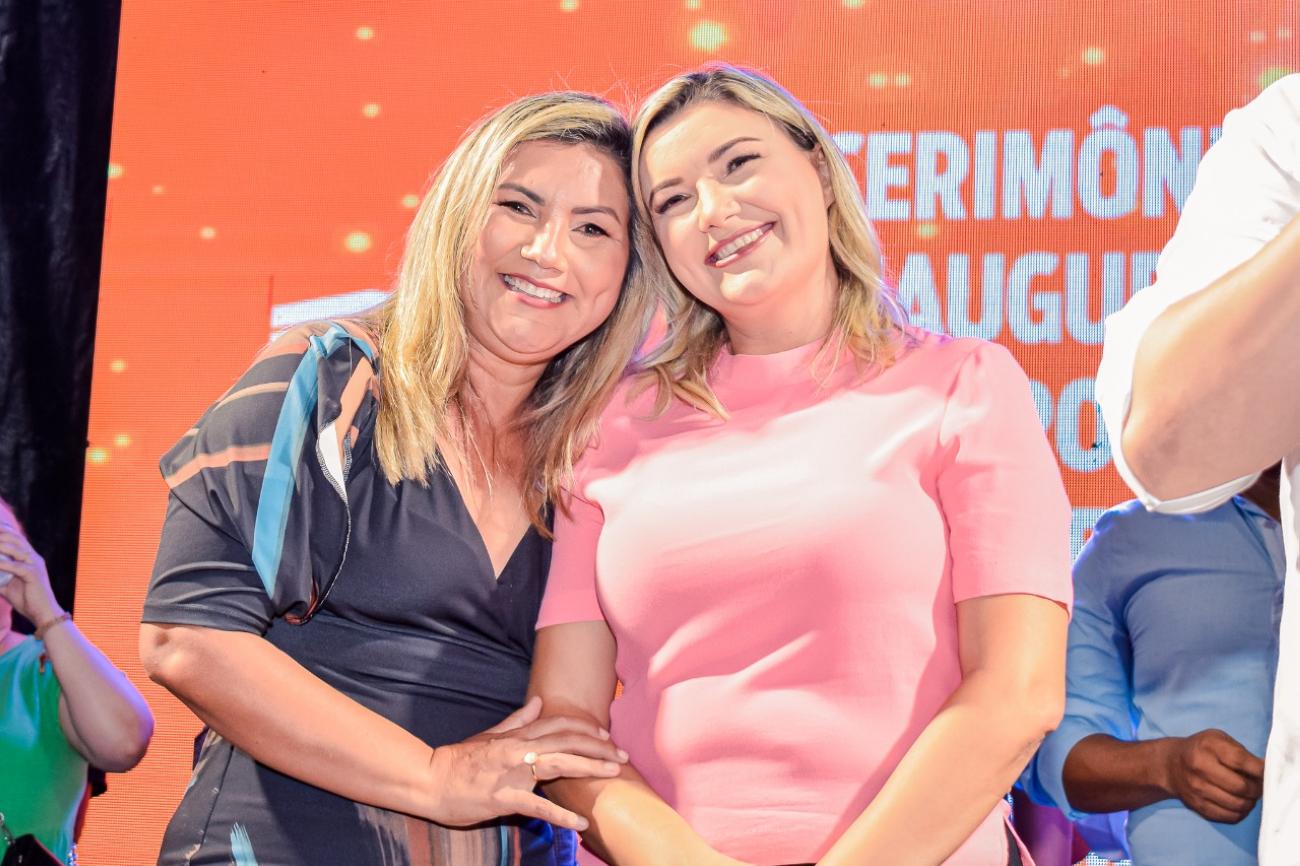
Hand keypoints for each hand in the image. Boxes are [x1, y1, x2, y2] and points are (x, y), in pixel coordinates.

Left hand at [0, 526, 60, 625]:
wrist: (43, 614)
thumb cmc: (27, 600)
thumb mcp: (7, 587)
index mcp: (29, 558)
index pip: (16, 538)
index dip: (4, 530)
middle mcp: (33, 558)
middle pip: (16, 539)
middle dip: (0, 534)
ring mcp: (35, 565)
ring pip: (17, 549)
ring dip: (0, 545)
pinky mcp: (34, 574)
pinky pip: (16, 566)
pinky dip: (3, 564)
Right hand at [426, 696, 627, 830]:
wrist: (430, 779)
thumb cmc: (459, 759)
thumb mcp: (490, 735)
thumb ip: (516, 720)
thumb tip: (538, 701)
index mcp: (517, 735)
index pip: (559, 725)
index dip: (586, 729)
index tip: (606, 737)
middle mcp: (519, 749)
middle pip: (567, 741)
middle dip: (598, 747)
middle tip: (622, 755)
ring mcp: (512, 773)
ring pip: (559, 764)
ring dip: (590, 768)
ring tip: (613, 774)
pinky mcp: (504, 799)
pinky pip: (538, 807)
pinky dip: (562, 816)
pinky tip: (581, 823)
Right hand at [1160, 729, 1263, 822]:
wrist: (1170, 764)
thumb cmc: (1202, 749)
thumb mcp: (1218, 738)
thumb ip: (1240, 752)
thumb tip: (1265, 772)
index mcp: (1207, 747)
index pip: (1241, 761)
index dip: (1260, 770)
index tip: (1265, 772)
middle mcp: (1199, 768)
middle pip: (1241, 787)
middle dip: (1257, 789)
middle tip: (1259, 786)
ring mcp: (1196, 789)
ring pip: (1237, 804)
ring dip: (1250, 802)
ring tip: (1249, 795)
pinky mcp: (1197, 805)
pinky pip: (1228, 816)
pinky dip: (1240, 812)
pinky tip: (1239, 803)